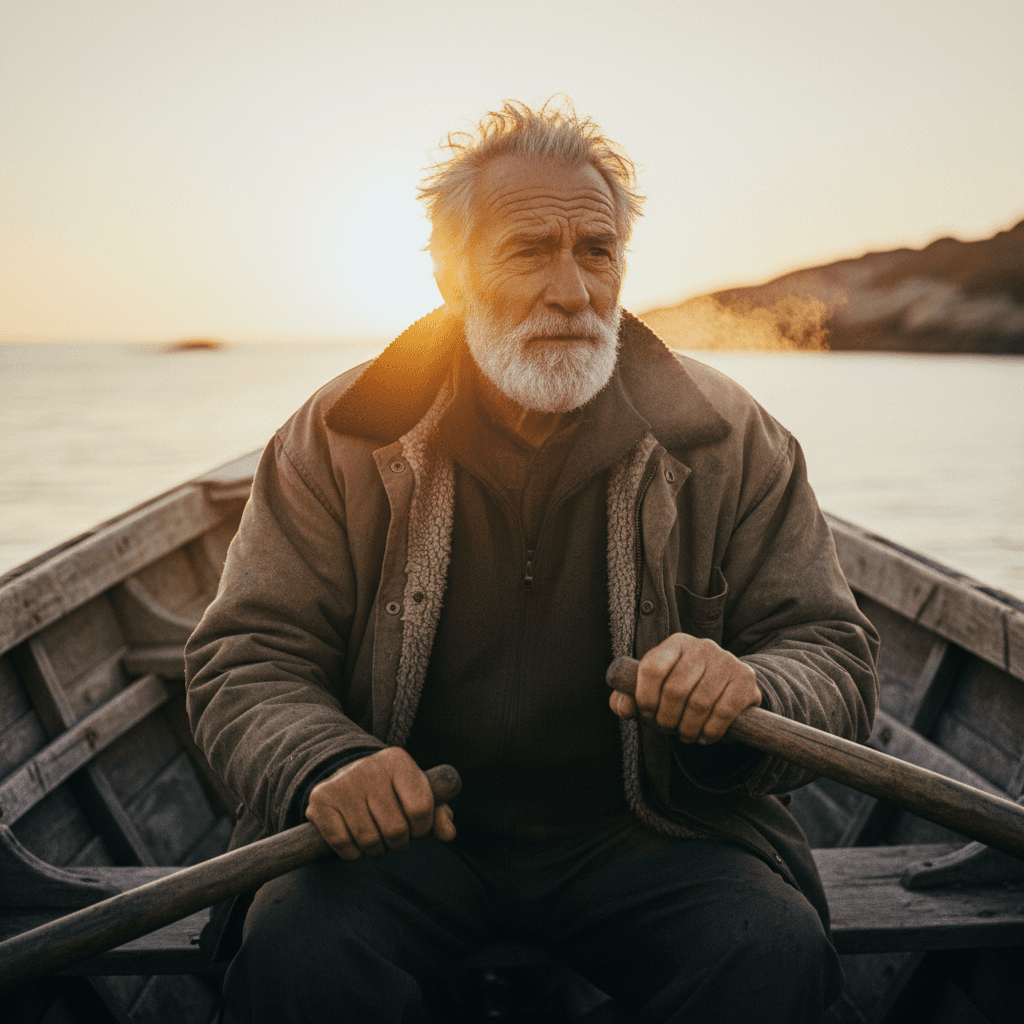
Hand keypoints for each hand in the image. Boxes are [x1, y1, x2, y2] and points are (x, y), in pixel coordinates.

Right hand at [305, 747, 455, 860]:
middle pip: (396, 830)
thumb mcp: (416, 794)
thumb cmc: (391, 792)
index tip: (416, 828)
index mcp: (398, 761)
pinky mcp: (321, 800)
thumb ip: (438, 813)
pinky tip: (356, 844)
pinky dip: (353, 855)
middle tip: (394, 838)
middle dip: (398, 844)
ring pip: (369, 841)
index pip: (421, 809)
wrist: (346, 776)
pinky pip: (343, 845)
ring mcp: (343, 782)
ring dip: (376, 851)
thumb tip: (449, 834)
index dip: (421, 829)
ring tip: (377, 841)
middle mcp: (369, 767)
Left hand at [609, 633, 760, 743]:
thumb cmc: (683, 692)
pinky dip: (710, 731)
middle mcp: (702, 646)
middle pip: (675, 689)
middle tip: (668, 729)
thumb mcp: (654, 691)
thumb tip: (621, 707)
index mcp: (675, 644)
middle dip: (667, 719)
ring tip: (686, 735)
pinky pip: (723, 712)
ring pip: (699, 704)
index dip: (645, 697)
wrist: (728, 691)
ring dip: (688, 729)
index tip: (647, 714)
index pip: (652, 668)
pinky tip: (705, 735)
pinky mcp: (746, 679)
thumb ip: (630, 698)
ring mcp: (727, 660)